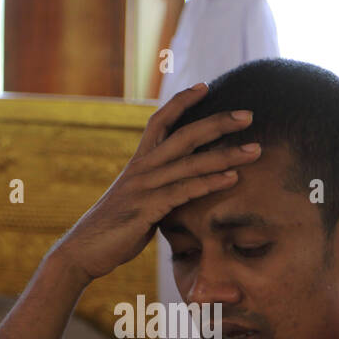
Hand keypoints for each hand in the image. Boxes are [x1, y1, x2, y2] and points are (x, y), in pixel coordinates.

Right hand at [48, 83, 262, 283]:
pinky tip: (233, 179)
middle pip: (183, 135)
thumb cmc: (115, 230)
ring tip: (255, 150)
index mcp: (139, 163)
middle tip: (249, 115)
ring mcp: (143, 187)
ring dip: (226, 155)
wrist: (83, 252)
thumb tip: (182, 193)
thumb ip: (160, 192)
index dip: (182, 102)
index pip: (160, 121)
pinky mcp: (146, 209)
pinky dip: (210, 183)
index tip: (206, 86)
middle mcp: (141, 169)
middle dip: (218, 122)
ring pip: (190, 163)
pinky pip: (184, 191)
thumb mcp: (139, 203)